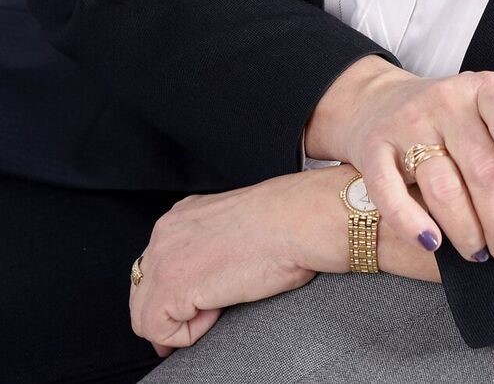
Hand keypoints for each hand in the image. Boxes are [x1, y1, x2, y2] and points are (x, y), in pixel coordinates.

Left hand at [129, 175, 317, 357]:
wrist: (296, 221)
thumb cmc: (284, 224)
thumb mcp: (234, 227)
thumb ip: (210, 245)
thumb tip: (208, 278)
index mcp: (183, 214)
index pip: (155, 267)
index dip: (173, 296)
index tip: (193, 310)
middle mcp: (166, 232)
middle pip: (142, 293)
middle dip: (169, 315)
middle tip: (204, 318)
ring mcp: (164, 258)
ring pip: (145, 318)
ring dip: (181, 323)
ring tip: (218, 306)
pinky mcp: (172, 286)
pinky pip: (161, 331)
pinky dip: (189, 334)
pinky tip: (218, 308)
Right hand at [309, 59, 493, 269]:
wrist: (378, 100)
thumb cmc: (450, 122)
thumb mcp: (486, 118)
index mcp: (485, 89)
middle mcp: (447, 100)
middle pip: (483, 168)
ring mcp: (407, 122)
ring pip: (443, 188)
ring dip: (467, 230)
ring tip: (478, 251)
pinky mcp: (373, 146)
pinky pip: (391, 193)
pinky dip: (413, 224)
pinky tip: (431, 242)